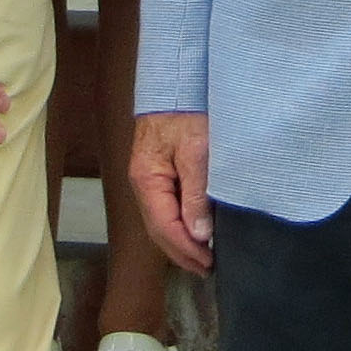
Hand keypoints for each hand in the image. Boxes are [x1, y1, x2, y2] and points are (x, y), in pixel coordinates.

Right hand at [130, 111, 215, 272]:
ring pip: (161, 221)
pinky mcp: (159, 172)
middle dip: (182, 253)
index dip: (186, 249)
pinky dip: (180, 224)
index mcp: (147, 180)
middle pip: (159, 230)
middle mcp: (143, 184)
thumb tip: (199, 233)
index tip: (208, 263)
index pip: (164, 227)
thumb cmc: (186, 112)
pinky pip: (166, 207)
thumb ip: (196, 193)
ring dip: (181, 242)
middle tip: (207, 269)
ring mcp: (148, 179)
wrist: (176, 82)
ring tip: (203, 258)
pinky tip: (195, 231)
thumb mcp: (196, 152)